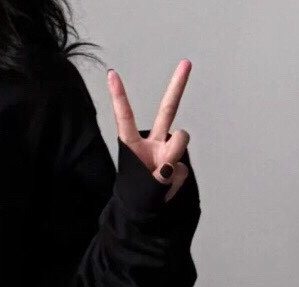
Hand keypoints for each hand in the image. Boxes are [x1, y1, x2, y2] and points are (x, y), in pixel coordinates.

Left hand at [108, 60, 192, 201]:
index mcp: (133, 145)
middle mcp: (153, 143)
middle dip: (178, 86)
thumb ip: (162, 171)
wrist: (146, 212)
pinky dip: (174, 183)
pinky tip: (166, 188)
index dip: (119, 96)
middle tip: (186, 62)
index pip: (125, 118)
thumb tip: (175, 161)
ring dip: (174, 156)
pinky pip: (182, 170)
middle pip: (167, 110)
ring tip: (161, 178)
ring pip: (180, 140)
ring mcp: (168, 152)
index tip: (111, 74)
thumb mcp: (144, 185)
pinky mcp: (179, 165)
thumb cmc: (138, 196)